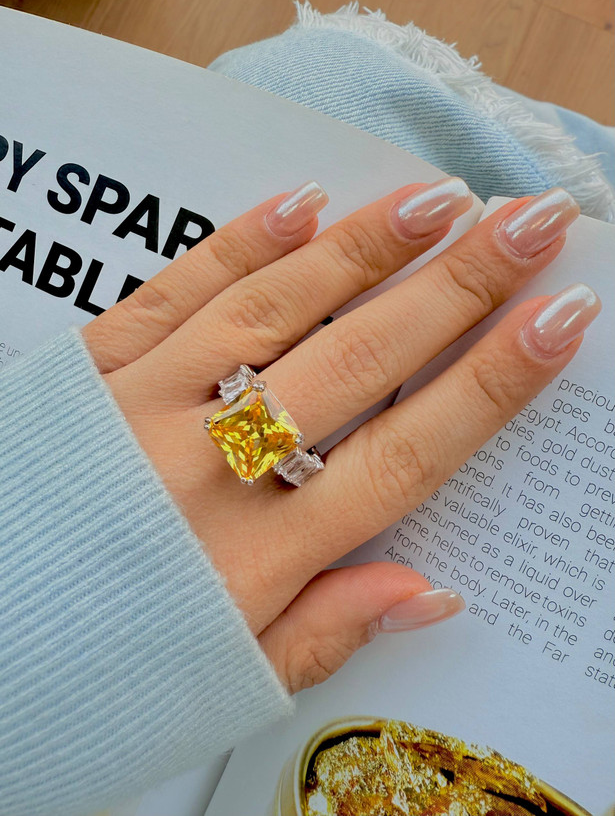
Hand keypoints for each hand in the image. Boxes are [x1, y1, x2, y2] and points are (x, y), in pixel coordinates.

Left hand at [82, 178, 596, 692]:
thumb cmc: (95, 669)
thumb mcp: (221, 678)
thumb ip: (325, 630)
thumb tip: (428, 589)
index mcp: (255, 556)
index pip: (408, 453)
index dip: (493, 383)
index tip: (558, 317)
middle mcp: (209, 469)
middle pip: (359, 363)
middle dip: (455, 288)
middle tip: (527, 222)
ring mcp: (142, 408)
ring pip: (273, 310)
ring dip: (361, 249)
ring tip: (436, 200)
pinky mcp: (86, 374)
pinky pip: (171, 295)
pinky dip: (237, 246)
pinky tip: (298, 206)